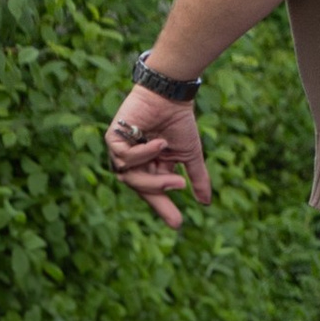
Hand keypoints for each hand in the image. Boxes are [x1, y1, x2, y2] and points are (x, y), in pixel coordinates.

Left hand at [105, 87, 211, 228]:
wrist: (170, 96)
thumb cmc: (179, 123)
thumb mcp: (190, 155)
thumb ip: (196, 178)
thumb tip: (206, 203)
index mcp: (150, 167)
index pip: (153, 191)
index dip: (164, 208)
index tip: (177, 224)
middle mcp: (134, 161)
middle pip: (139, 187)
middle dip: (158, 196)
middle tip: (177, 204)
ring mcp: (121, 150)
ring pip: (130, 176)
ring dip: (154, 180)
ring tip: (176, 177)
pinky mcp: (113, 137)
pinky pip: (124, 157)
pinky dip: (143, 154)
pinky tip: (159, 144)